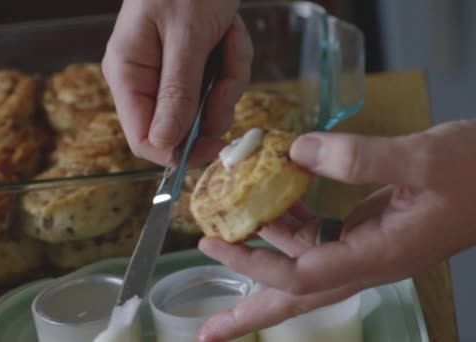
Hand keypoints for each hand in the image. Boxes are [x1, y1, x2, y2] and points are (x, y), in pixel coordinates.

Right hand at [102, 0, 252, 165]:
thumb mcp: (185, 36)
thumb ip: (176, 92)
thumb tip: (166, 145)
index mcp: (128, 74)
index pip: (143, 138)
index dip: (176, 152)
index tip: (212, 146)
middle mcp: (146, 79)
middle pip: (183, 126)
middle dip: (215, 104)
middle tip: (229, 76)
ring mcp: (171, 72)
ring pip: (208, 105)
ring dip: (230, 77)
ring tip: (230, 38)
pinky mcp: (194, 64)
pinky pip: (220, 82)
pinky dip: (234, 60)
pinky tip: (231, 32)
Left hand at [197, 119, 475, 340]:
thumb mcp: (425, 158)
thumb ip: (362, 157)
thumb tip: (297, 153)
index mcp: (379, 256)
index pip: (302, 275)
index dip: (254, 263)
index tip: (212, 245)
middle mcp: (367, 261)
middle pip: (297, 297)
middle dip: (250, 313)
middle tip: (208, 332)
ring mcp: (367, 247)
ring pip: (304, 263)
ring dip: (263, 253)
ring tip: (224, 238)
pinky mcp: (367, 229)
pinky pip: (319, 234)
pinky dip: (290, 220)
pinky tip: (272, 202)